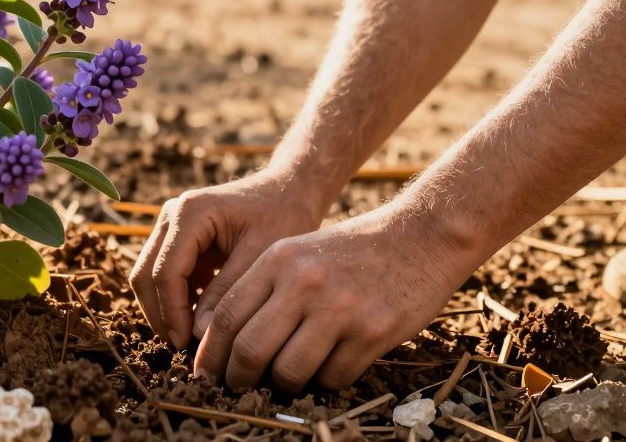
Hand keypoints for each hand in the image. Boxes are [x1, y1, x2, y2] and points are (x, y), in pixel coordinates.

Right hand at [128, 165, 329, 349]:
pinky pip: (164, 275)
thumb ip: (228, 291)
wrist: (289, 190)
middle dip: (160, 315)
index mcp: (190, 212)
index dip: (172, 313)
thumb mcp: (261, 255)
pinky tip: (198, 322)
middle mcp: (171, 215)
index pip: (165, 272)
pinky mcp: (177, 239)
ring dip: (164, 309)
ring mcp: (170, 226)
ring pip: (148, 276)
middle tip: (182, 349)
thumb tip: (197, 333)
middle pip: (146, 274)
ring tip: (189, 340)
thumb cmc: (282, 216)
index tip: (186, 345)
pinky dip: (175, 300)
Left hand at [192, 203, 470, 391]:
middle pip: (249, 349)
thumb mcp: (300, 253)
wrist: (420, 237)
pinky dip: (326, 381)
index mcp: (278, 259)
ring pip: (288, 371)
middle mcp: (304, 282)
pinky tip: (332, 365)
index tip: (205, 374)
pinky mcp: (372, 332)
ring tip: (288, 380)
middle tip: (238, 389)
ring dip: (283, 385)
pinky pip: (333, 377)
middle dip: (238, 378)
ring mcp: (339, 308)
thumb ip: (263, 289)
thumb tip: (223, 345)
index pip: (225, 316)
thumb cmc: (353, 251)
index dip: (210, 354)